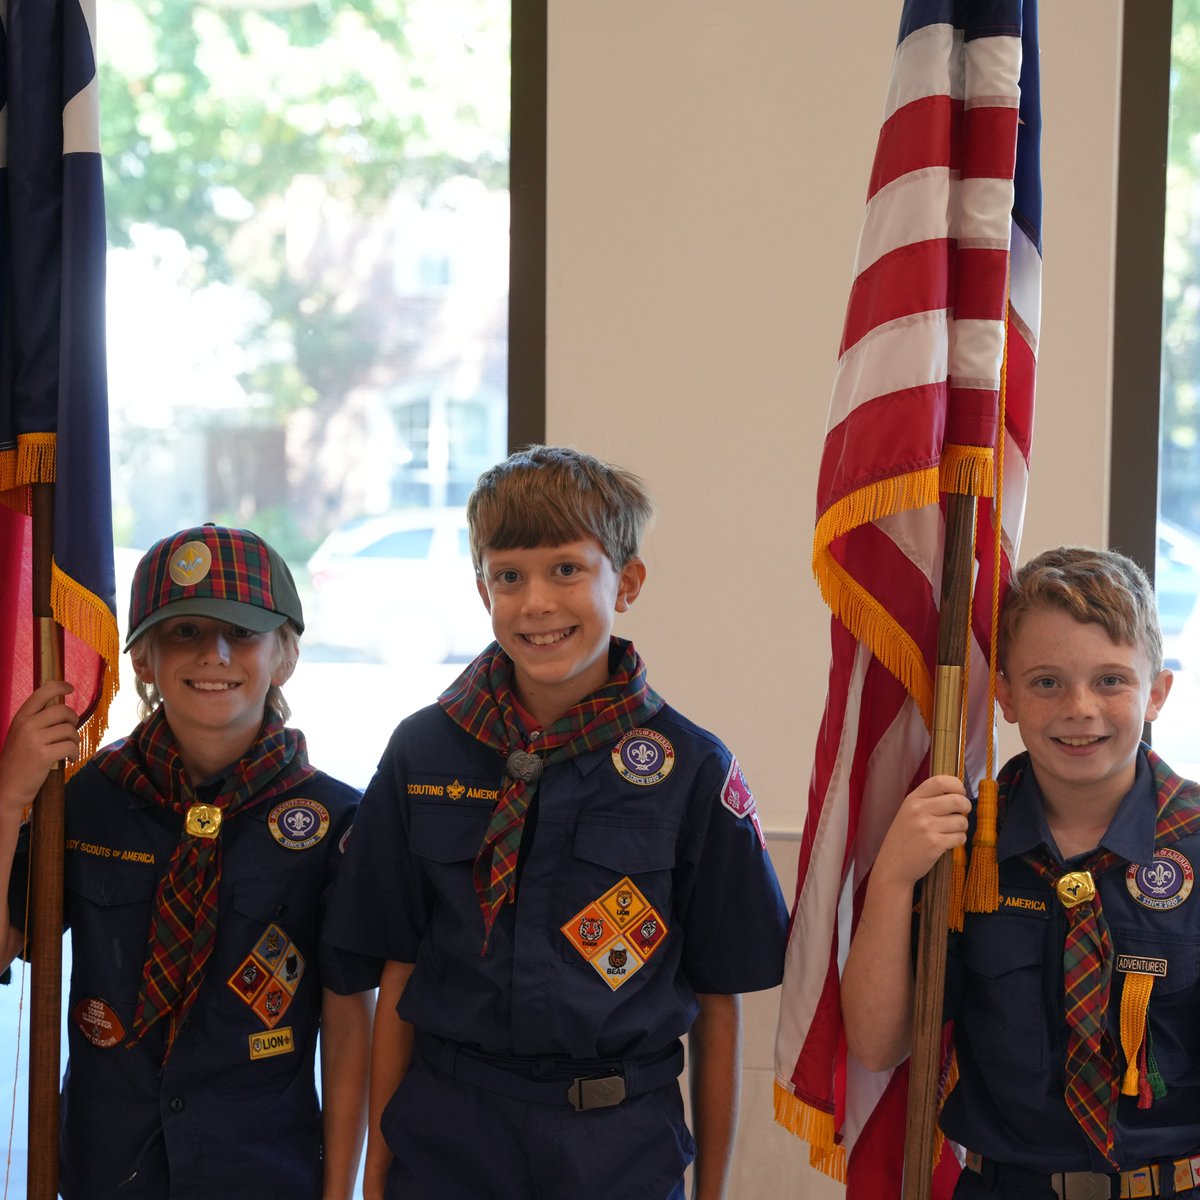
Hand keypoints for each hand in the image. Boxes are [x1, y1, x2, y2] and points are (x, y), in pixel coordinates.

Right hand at [0, 682, 78, 820]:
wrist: (7, 787)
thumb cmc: (18, 761)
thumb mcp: (21, 734)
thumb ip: (36, 721)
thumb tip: (62, 709)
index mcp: (20, 717)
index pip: (42, 693)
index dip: (59, 686)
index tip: (70, 688)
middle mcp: (26, 725)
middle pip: (62, 711)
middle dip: (73, 719)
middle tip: (71, 731)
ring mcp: (34, 740)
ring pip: (69, 730)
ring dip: (75, 740)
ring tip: (69, 749)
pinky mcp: (43, 755)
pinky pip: (71, 747)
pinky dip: (75, 753)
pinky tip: (70, 759)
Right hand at [872, 774, 969, 888]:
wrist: (893, 865)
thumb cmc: (905, 838)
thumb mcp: (908, 812)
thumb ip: (927, 800)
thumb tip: (959, 793)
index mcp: (913, 799)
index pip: (941, 781)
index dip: (956, 785)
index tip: (960, 793)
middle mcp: (919, 810)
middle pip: (957, 800)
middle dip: (966, 807)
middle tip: (961, 813)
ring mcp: (926, 827)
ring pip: (961, 821)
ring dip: (961, 827)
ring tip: (950, 831)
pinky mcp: (935, 844)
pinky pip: (960, 837)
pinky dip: (958, 840)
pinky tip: (947, 842)